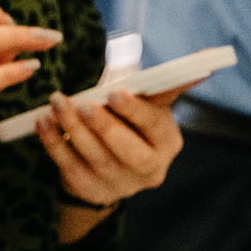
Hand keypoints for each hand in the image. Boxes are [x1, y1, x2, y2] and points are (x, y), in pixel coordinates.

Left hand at [37, 85, 181, 240]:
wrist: (109, 163)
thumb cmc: (131, 122)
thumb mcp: (147, 104)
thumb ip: (164, 83)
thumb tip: (207, 59)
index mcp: (167, 143)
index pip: (154, 127)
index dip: (134, 111)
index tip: (114, 92)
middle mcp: (150, 170)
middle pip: (129, 152)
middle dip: (105, 127)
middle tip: (82, 104)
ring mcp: (121, 186)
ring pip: (95, 159)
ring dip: (73, 129)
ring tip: (56, 103)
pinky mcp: (93, 192)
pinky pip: (70, 168)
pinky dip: (54, 143)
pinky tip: (43, 122)